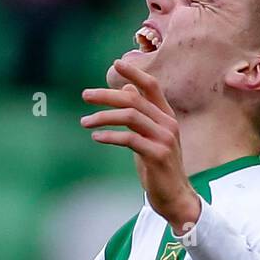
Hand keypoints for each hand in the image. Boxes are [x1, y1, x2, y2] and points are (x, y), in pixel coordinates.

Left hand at [82, 59, 201, 234]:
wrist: (175, 196)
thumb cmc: (158, 166)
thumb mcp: (149, 136)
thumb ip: (140, 113)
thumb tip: (126, 89)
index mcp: (166, 116)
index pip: (151, 86)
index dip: (135, 73)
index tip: (116, 63)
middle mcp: (167, 123)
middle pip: (134, 99)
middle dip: (107, 95)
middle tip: (85, 95)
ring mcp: (164, 138)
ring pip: (130, 116)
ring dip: (104, 116)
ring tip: (84, 122)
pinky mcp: (157, 155)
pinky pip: (129, 139)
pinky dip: (110, 136)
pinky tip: (96, 138)